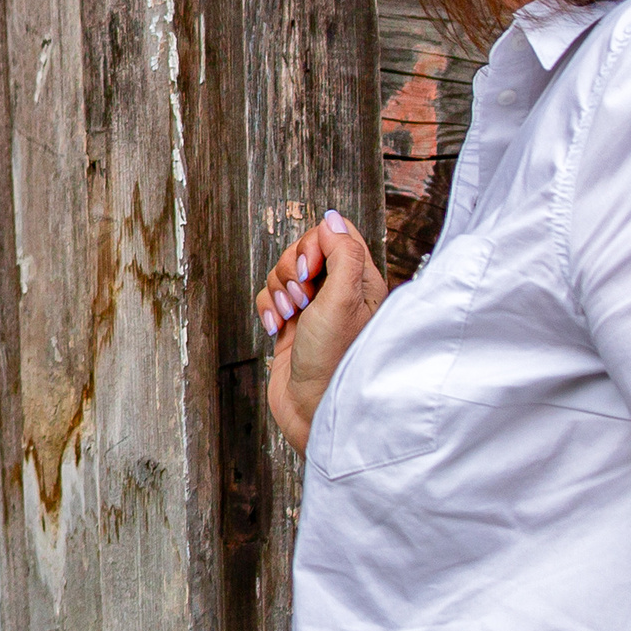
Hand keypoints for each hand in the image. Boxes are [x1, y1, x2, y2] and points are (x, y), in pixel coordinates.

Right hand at [254, 210, 390, 454]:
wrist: (315, 411)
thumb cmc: (336, 362)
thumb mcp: (343, 301)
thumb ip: (342, 254)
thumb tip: (332, 219)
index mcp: (363, 282)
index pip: (337, 234)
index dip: (315, 244)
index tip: (311, 269)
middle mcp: (341, 293)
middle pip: (305, 251)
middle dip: (292, 270)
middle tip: (301, 297)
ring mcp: (315, 310)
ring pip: (284, 274)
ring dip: (278, 291)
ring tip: (290, 316)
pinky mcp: (293, 326)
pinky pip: (270, 298)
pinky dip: (267, 308)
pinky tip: (277, 328)